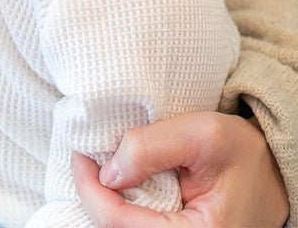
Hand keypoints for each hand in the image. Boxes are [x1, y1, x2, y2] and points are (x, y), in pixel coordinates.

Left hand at [71, 112, 287, 226]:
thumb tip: (108, 170)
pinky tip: (117, 180)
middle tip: (85, 156)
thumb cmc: (244, 153)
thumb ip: (151, 148)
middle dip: (94, 194)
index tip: (79, 154)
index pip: (118, 223)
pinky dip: (120, 204)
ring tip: (99, 163)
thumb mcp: (202, 135)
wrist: (274, 170)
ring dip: (106, 199)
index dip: (90, 188)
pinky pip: (137, 225)